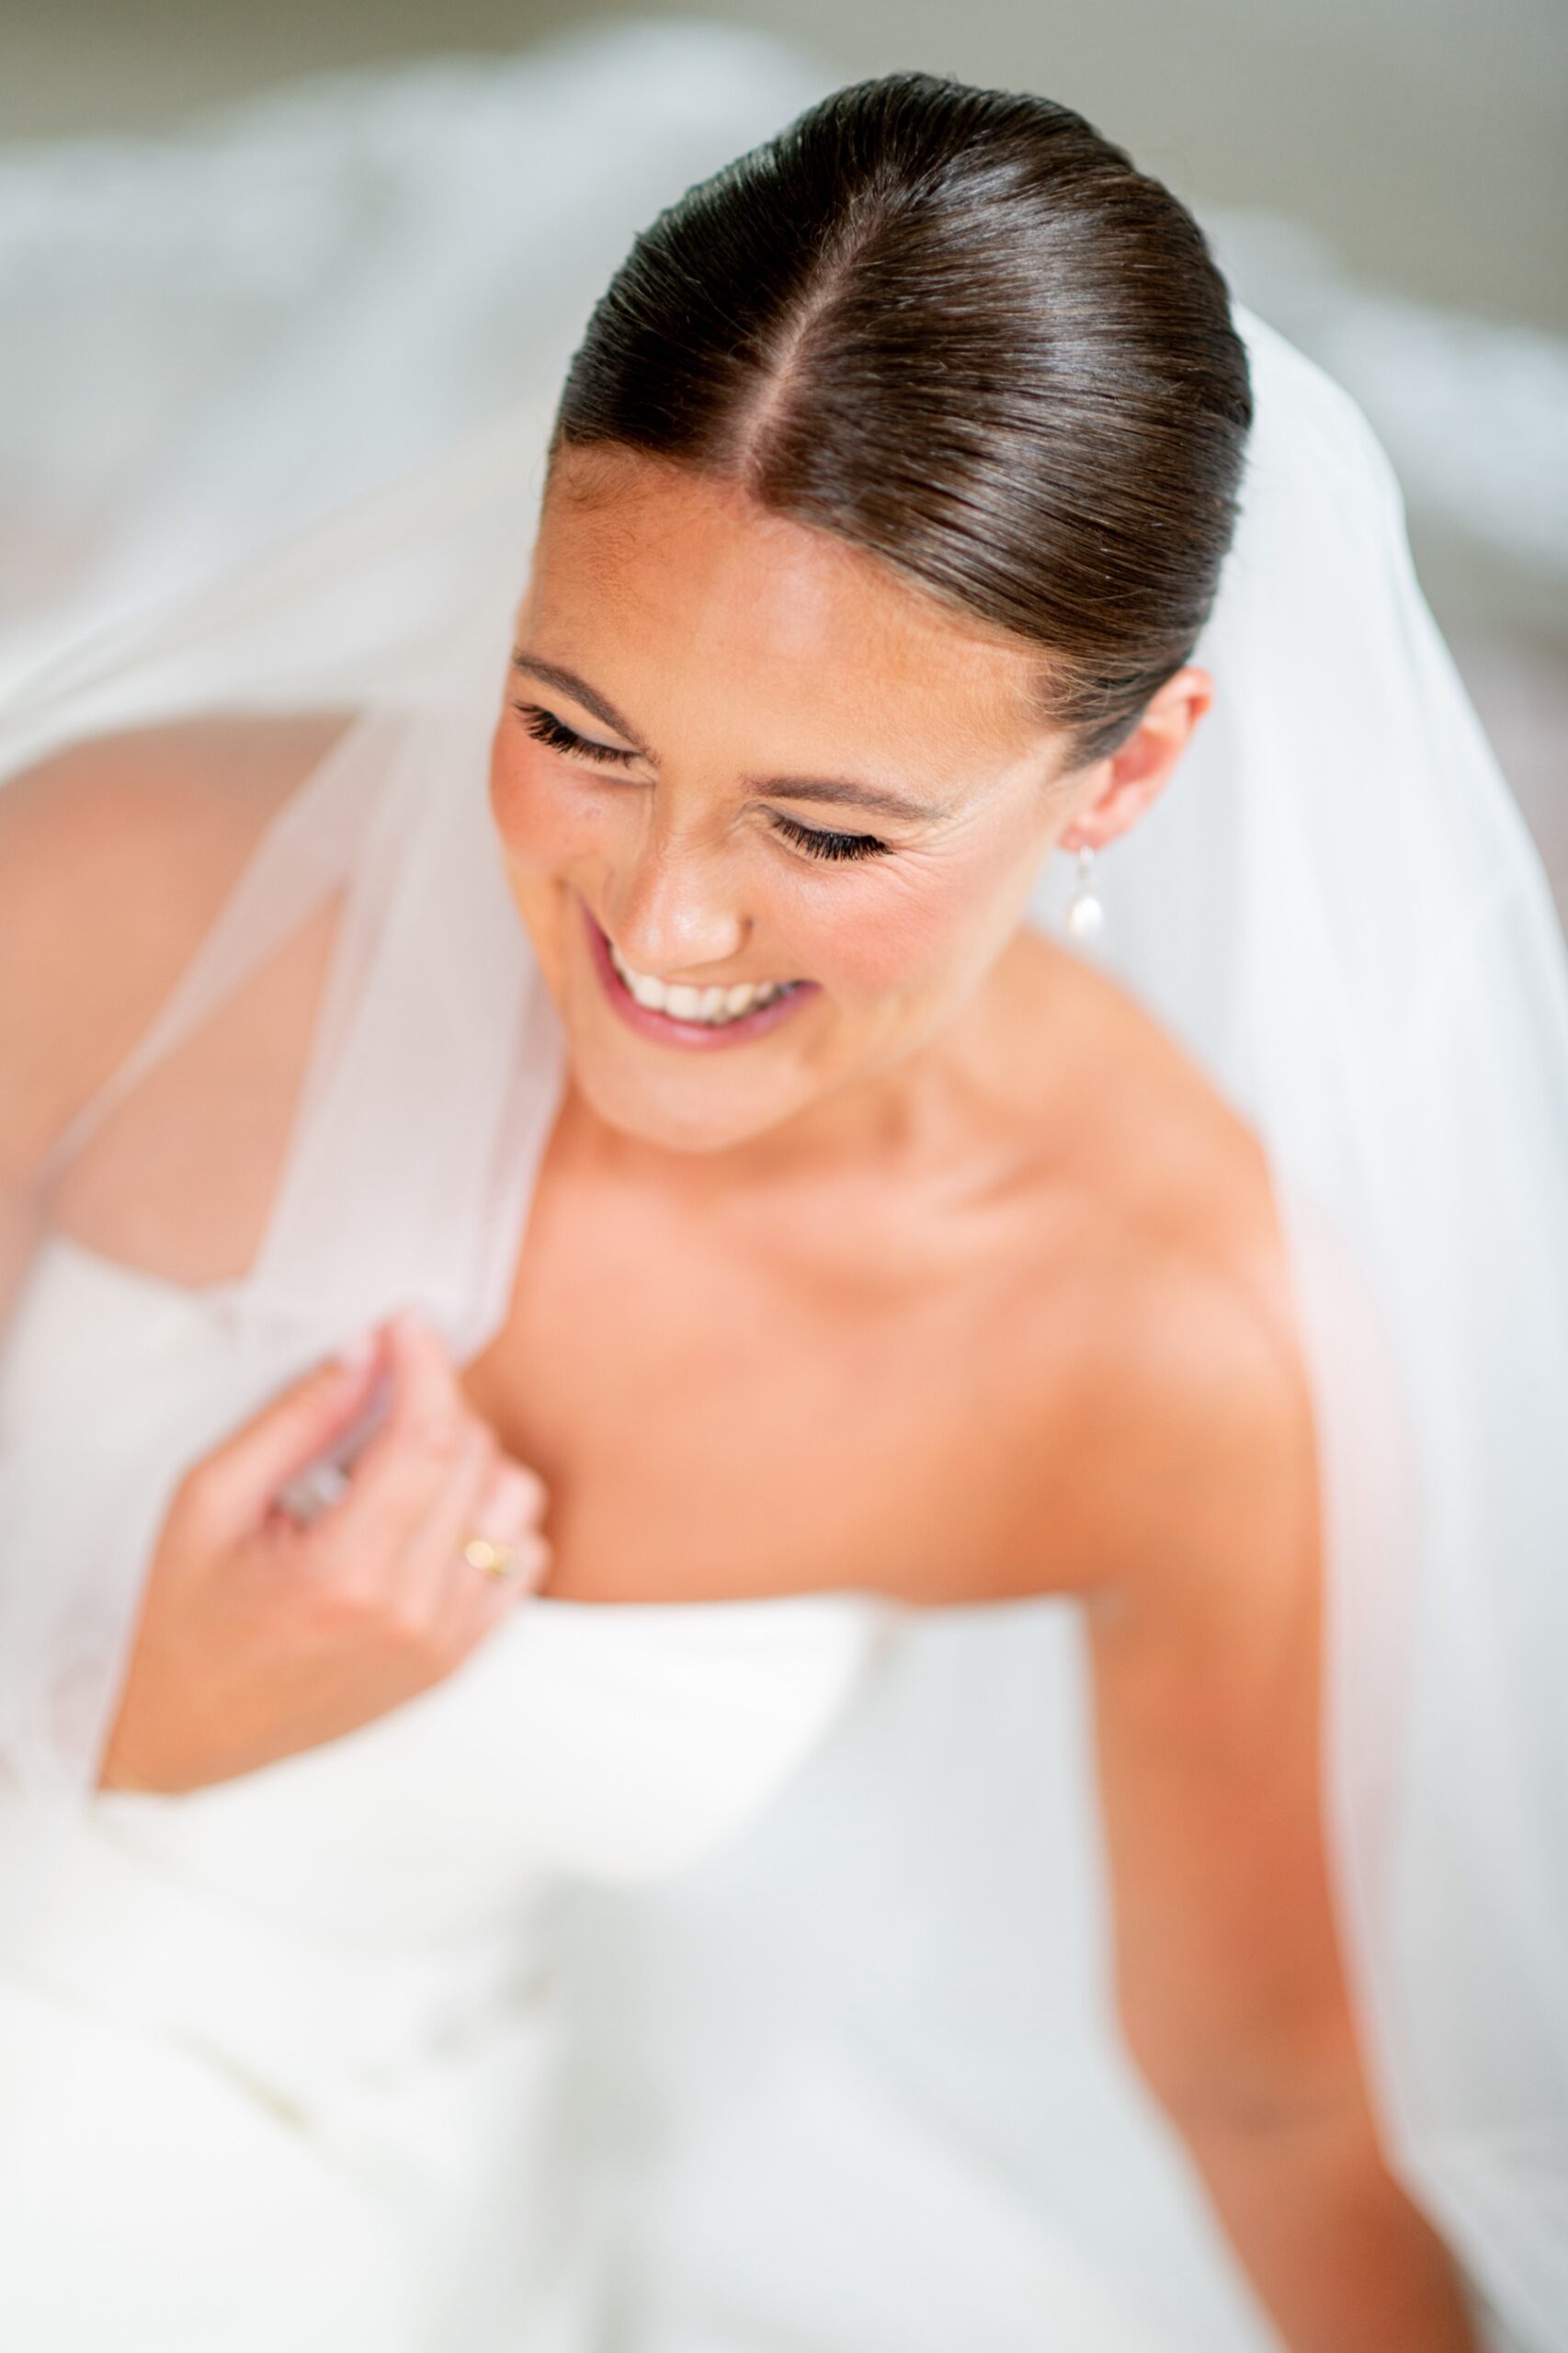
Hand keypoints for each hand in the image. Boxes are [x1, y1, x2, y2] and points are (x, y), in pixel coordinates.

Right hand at [98, 1312, 548, 1793]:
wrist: (181, 1736)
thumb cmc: (182, 1620)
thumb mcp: (207, 1502)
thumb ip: (294, 1420)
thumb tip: (367, 1351)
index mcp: (345, 1574)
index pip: (428, 1437)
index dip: (426, 1363)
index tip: (407, 1323)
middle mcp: (412, 1613)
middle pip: (475, 1459)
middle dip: (434, 1403)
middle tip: (377, 1394)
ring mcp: (444, 1643)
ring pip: (513, 1504)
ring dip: (469, 1463)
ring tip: (397, 1465)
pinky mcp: (458, 1660)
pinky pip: (522, 1561)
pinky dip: (488, 1523)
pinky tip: (426, 1518)